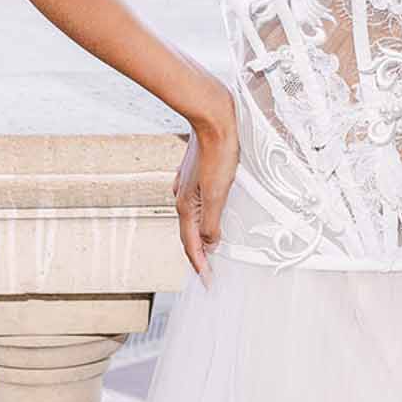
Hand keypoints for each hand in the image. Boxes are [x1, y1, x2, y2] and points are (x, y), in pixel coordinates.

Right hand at [171, 85, 239, 278]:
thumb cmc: (218, 153)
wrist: (212, 117)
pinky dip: (206, 218)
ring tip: (212, 251)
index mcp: (186, 205)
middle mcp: (183, 197)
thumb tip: (210, 245)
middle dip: (198, 255)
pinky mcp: (196, 173)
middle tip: (209, 274)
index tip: (208, 284)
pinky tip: (214, 215)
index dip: (200, 266)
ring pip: (194, 218)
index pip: (191, 245)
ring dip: (202, 237)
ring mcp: (188, 184)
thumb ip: (212, 222)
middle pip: (190, 234)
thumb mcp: (218, 192)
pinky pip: (200, 204)